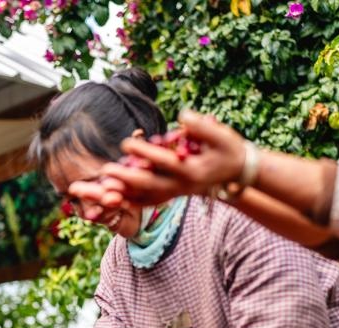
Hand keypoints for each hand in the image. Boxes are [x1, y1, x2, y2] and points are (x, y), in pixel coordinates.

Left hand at [98, 110, 248, 205]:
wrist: (235, 171)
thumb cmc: (229, 149)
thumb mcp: (222, 135)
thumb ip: (202, 127)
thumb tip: (182, 115)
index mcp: (193, 171)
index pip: (165, 162)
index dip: (145, 153)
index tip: (125, 143)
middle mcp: (182, 186)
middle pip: (150, 185)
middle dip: (127, 178)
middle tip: (106, 169)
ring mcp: (176, 193)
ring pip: (146, 197)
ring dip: (124, 193)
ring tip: (103, 185)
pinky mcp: (171, 195)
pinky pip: (148, 201)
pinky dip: (131, 200)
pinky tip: (113, 198)